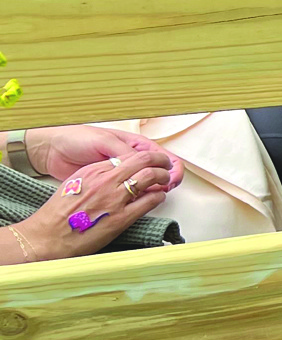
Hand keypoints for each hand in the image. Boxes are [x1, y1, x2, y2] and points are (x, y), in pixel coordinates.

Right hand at [10, 150, 177, 263]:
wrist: (46, 237)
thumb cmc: (57, 214)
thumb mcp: (74, 184)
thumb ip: (96, 175)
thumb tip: (115, 171)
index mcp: (93, 171)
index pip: (128, 155)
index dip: (144, 157)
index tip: (150, 160)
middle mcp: (105, 181)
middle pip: (143, 160)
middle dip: (160, 160)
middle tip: (166, 164)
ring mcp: (114, 199)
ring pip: (151, 176)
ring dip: (163, 176)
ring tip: (165, 180)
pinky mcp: (121, 218)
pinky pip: (150, 200)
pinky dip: (159, 197)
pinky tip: (158, 198)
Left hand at [23, 126, 183, 188]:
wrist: (51, 150)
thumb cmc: (76, 139)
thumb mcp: (104, 141)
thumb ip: (125, 152)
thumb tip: (144, 165)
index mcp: (133, 145)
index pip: (161, 156)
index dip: (170, 167)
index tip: (171, 178)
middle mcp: (130, 159)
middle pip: (157, 171)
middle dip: (166, 181)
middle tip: (166, 189)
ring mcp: (121, 173)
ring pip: (145, 183)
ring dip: (152, 190)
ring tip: (152, 196)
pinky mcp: (110, 185)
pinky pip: (128, 192)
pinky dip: (135, 197)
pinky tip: (135, 200)